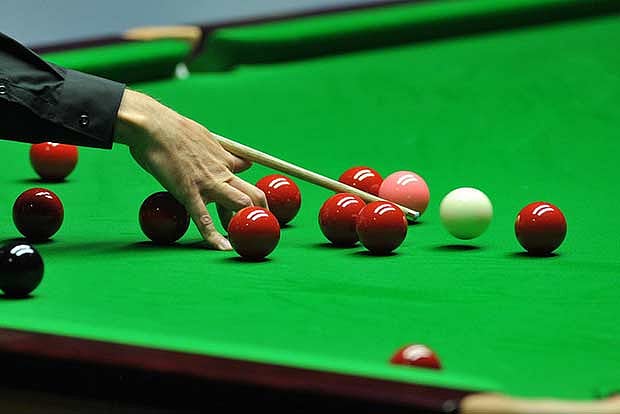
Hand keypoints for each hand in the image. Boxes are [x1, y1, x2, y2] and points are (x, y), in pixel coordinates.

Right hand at [114, 89, 266, 249]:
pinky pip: (204, 218)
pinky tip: (222, 247)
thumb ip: (222, 153)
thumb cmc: (172, 130)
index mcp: (225, 158)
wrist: (152, 127)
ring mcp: (208, 183)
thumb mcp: (206, 138)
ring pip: (240, 204)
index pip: (248, 175)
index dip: (250, 193)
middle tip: (255, 229)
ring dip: (244, 223)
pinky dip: (214, 236)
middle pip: (254, 194)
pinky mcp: (189, 192)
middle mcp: (222, 171)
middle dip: (260, 214)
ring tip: (241, 240)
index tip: (250, 206)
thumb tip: (242, 161)